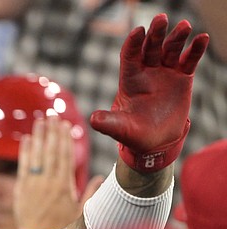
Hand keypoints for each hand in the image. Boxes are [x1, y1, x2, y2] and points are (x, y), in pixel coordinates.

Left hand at [15, 116, 102, 228]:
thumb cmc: (60, 228)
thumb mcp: (80, 213)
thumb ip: (91, 194)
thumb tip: (101, 177)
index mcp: (64, 186)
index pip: (65, 157)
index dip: (65, 139)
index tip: (65, 124)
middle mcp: (48, 182)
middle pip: (51, 152)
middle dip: (52, 132)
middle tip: (52, 115)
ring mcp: (33, 185)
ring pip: (37, 155)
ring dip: (39, 136)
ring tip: (40, 121)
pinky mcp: (21, 190)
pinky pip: (23, 167)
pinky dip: (25, 152)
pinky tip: (27, 139)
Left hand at [89, 14, 208, 171]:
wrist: (155, 143)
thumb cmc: (133, 135)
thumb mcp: (120, 130)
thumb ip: (108, 123)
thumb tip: (93, 120)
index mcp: (129, 81)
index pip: (129, 57)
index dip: (133, 44)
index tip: (138, 31)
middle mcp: (146, 73)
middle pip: (150, 48)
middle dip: (155, 34)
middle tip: (160, 19)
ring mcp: (164, 73)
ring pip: (170, 50)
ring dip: (177, 38)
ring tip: (184, 26)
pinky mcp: (181, 78)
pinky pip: (189, 60)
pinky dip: (195, 49)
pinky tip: (202, 38)